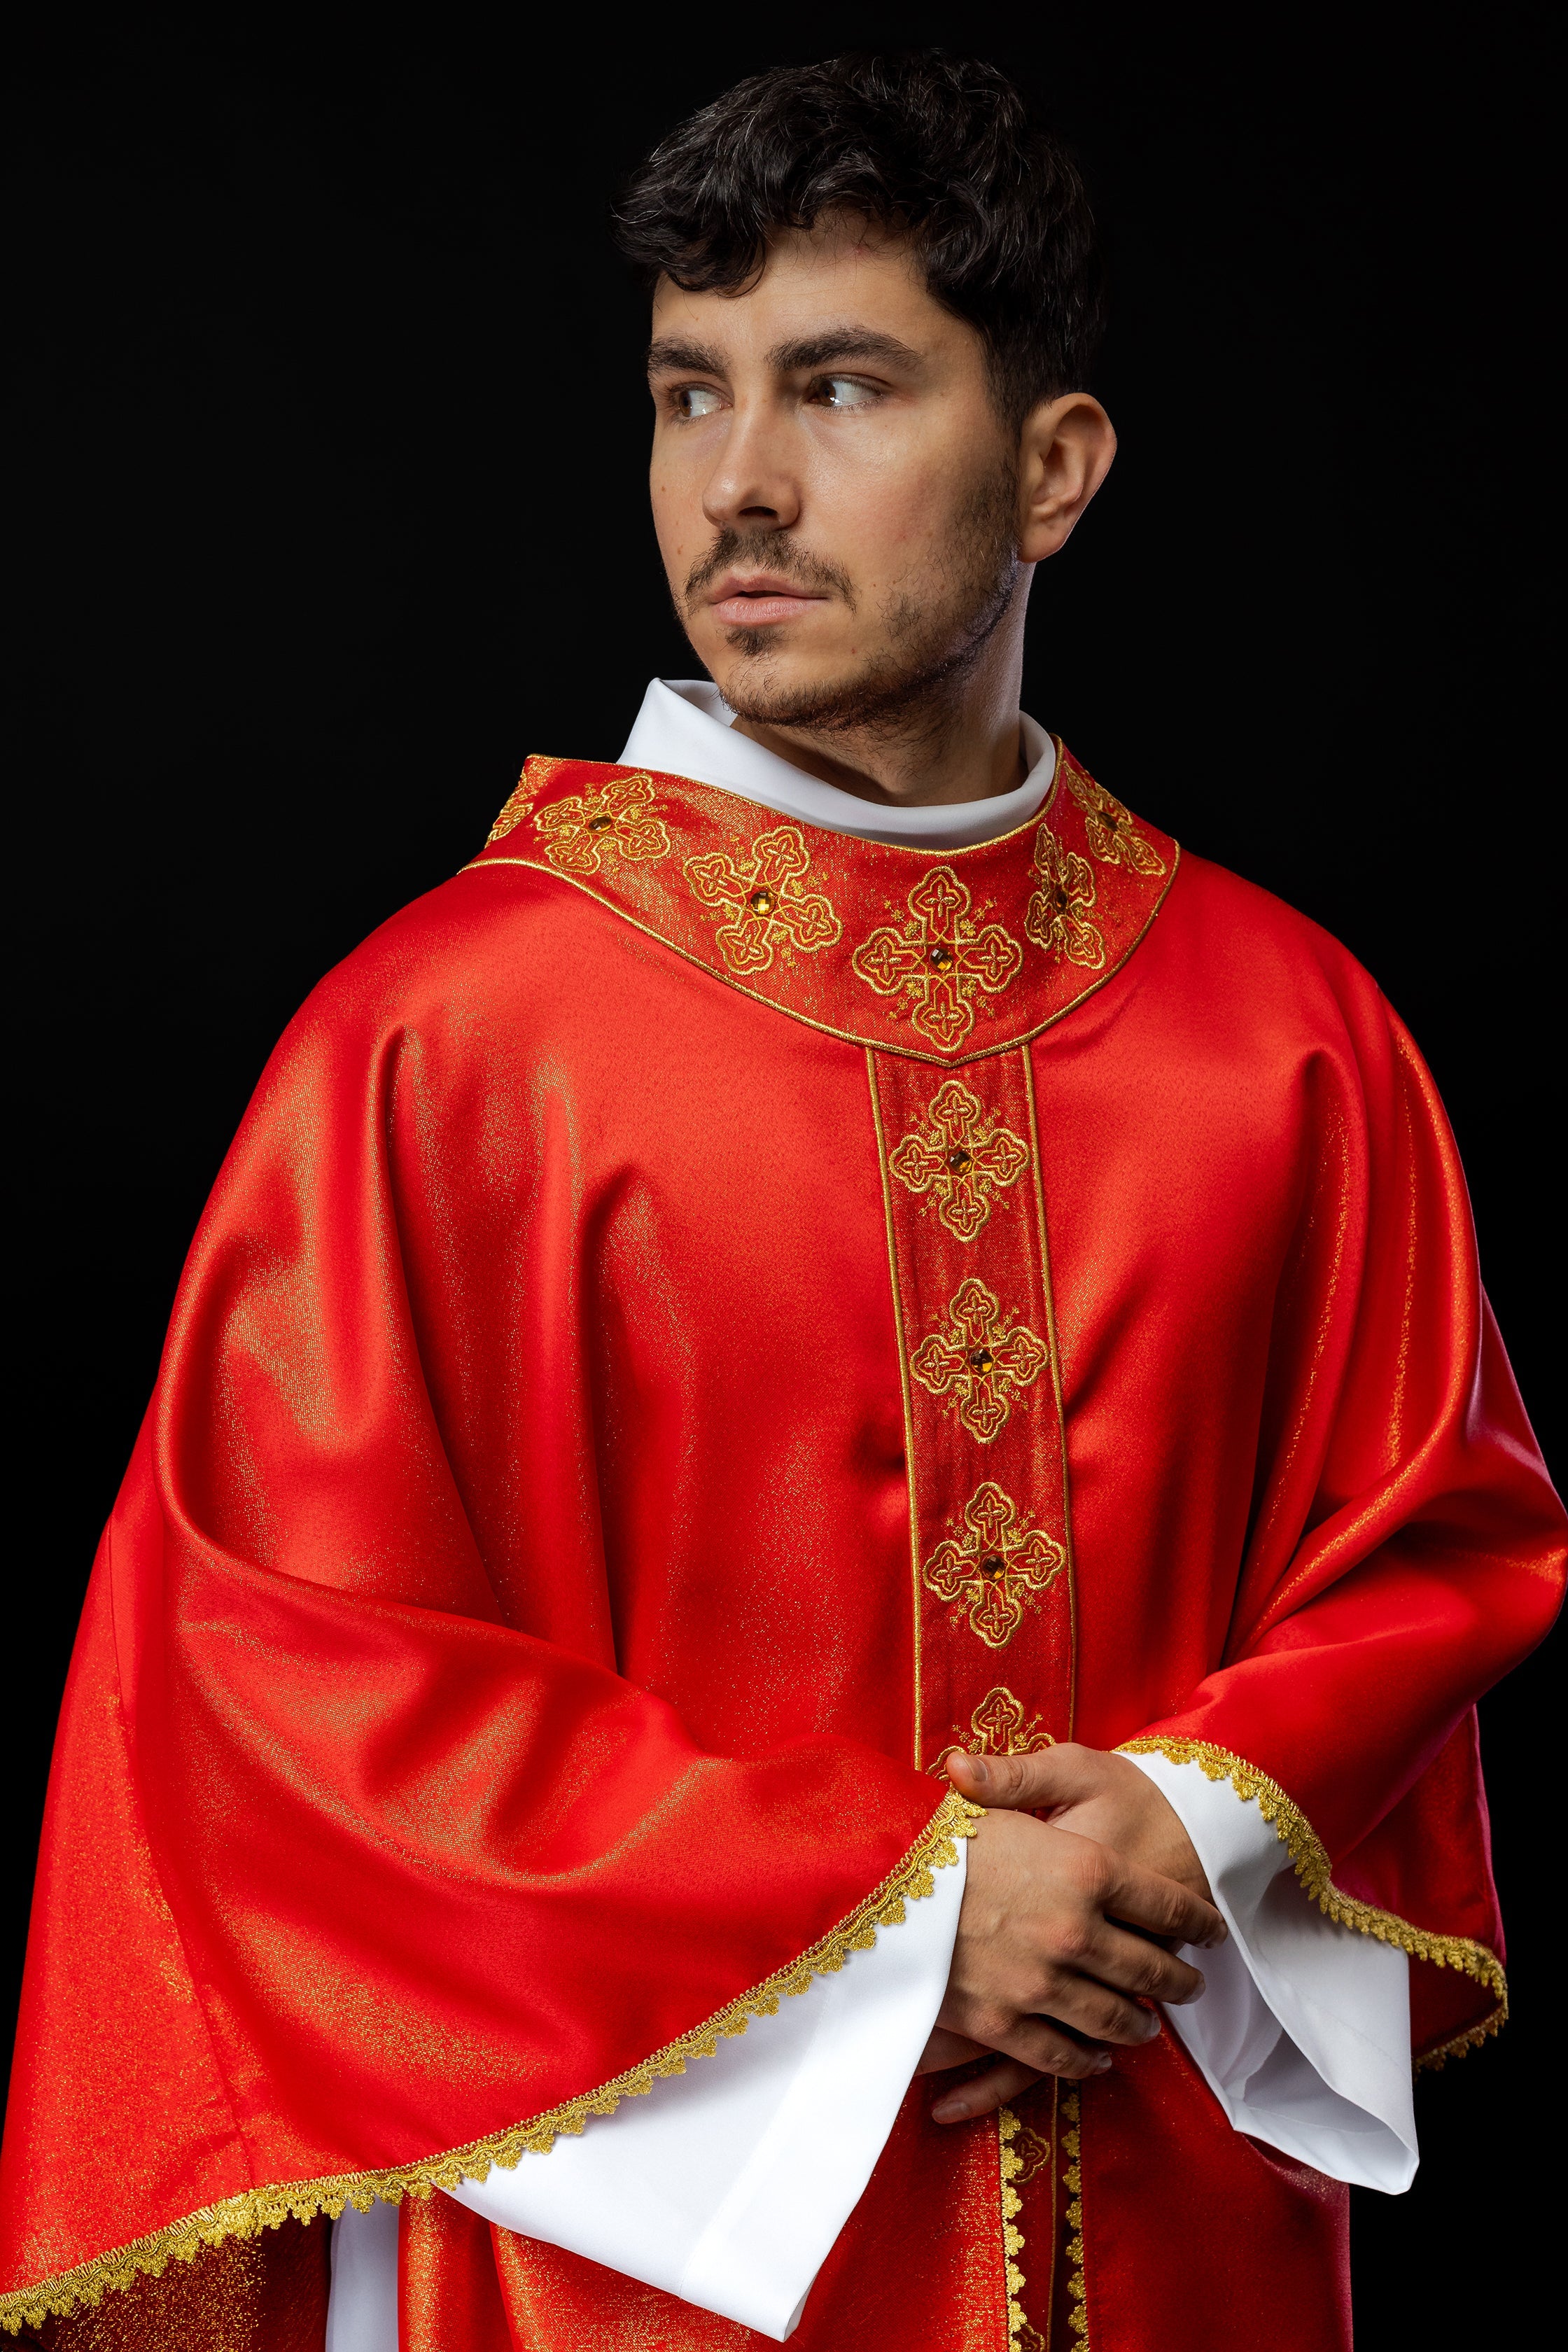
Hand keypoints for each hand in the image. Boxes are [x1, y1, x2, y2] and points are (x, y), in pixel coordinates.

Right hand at [919, 1745, 1223, 2124]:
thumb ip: (1023, 1781)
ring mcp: (1039, 1983)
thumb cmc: (937, 1832)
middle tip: (1191, 1984)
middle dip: (1177, 1978)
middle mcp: (1074, 1930)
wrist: (872, 1889)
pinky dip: (1085, 2060)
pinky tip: (1097, 2059)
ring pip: (1112, 2017)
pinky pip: (1060, 2052)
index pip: (1164, 1903)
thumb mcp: (999, 1793)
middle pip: (1149, 1966)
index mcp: (1085, 1869)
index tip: (1213, 1929)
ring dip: (1137, 2024)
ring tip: (1148, 2024)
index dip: (1196, 1918)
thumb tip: (1038, 1770)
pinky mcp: (1001, 2022)